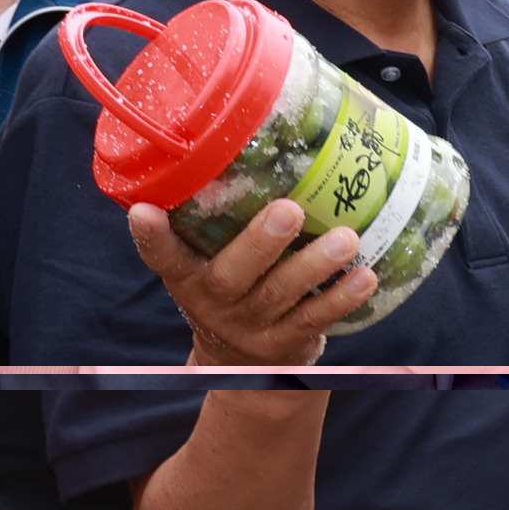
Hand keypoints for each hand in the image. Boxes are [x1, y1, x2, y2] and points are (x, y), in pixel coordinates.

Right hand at [127, 198, 369, 366]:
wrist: (243, 364)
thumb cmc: (232, 291)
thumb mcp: (211, 262)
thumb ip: (223, 222)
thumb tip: (264, 145)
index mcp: (188, 277)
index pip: (162, 257)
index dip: (151, 237)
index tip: (144, 211)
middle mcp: (213, 301)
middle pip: (231, 275)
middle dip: (260, 242)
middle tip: (289, 210)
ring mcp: (249, 326)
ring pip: (279, 295)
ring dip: (313, 265)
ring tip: (346, 238)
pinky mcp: (284, 344)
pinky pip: (314, 319)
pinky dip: (341, 298)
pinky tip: (365, 276)